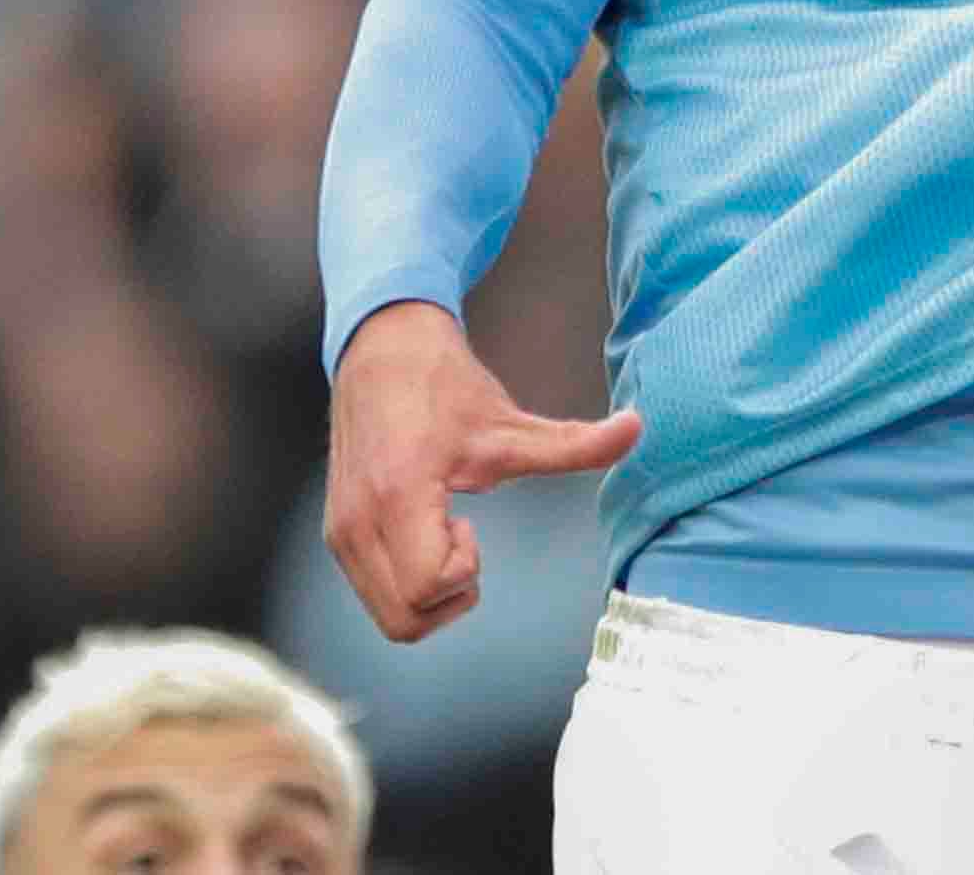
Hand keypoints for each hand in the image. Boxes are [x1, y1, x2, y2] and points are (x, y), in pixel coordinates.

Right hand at [324, 301, 641, 641]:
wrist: (381, 353)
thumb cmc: (443, 387)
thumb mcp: (509, 421)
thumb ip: (572, 442)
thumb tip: (637, 429)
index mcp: (397, 497)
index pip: (426, 587)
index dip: (462, 571)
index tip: (471, 525)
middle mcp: (357, 525)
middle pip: (404, 620)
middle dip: (449, 594)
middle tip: (465, 538)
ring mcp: (340, 533)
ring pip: (388, 616)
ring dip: (429, 592)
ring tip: (446, 532)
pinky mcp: (336, 535)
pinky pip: (374, 594)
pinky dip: (408, 582)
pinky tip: (427, 530)